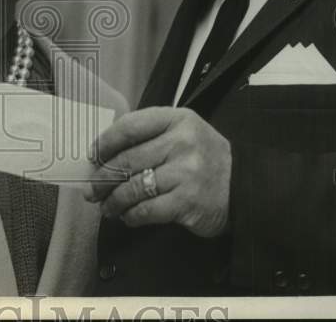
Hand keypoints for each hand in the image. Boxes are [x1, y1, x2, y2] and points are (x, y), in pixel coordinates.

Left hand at [85, 107, 230, 237]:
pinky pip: (147, 210)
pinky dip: (131, 216)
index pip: (130, 126)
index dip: (105, 142)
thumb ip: (150, 134)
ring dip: (113, 201)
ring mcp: (186, 172)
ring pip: (133, 187)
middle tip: (91, 189)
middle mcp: (182, 142)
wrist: (244, 186)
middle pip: (127, 160)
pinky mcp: (188, 201)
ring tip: (107, 207)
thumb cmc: (204, 157)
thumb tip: (105, 151)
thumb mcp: (183, 131)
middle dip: (102, 177)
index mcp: (177, 119)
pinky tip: (128, 217)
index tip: (92, 156)